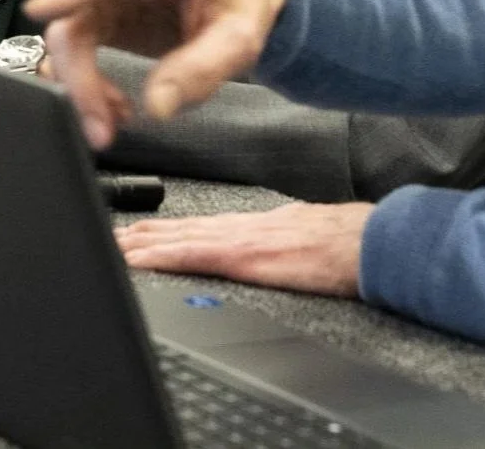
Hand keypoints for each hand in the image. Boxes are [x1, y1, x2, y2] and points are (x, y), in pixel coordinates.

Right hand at [0, 0, 286, 148]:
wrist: (245, 0)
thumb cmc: (242, 11)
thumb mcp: (241, 42)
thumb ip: (201, 70)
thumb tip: (157, 106)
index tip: (39, 10)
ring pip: (66, 16)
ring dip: (73, 76)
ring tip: (106, 122)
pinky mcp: (101, 9)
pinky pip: (75, 41)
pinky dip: (83, 81)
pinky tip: (111, 109)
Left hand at [115, 202, 371, 297]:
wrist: (371, 241)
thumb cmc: (347, 243)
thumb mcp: (305, 237)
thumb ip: (281, 242)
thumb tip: (272, 251)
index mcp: (258, 226)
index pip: (203, 227)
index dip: (168, 228)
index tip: (141, 230)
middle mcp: (244, 226)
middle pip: (184, 229)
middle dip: (146, 234)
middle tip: (113, 236)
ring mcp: (242, 238)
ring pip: (182, 238)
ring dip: (145, 243)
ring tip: (116, 246)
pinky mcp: (247, 255)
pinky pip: (196, 255)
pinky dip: (165, 255)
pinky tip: (144, 258)